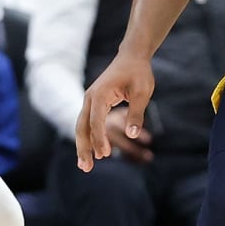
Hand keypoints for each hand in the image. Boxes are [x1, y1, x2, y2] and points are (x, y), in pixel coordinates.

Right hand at [76, 50, 154, 170]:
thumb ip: (136, 114)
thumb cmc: (138, 73)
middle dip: (83, 148)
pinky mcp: (94, 103)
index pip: (97, 121)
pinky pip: (88, 123)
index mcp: (101, 94)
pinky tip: (93, 152)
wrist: (131, 57)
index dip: (99, 139)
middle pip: (82, 126)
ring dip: (83, 145)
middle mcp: (90, 97)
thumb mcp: (142, 93)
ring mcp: (90, 100)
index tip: (105, 154)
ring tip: (85, 166)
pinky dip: (88, 137)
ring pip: (82, 126)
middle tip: (85, 168)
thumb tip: (133, 134)